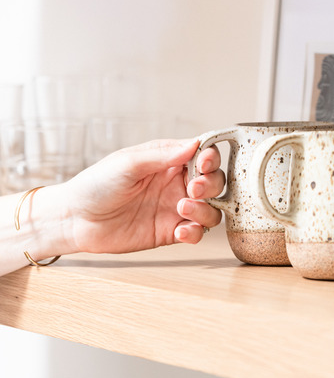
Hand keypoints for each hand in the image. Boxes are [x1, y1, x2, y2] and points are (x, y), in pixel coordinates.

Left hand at [56, 139, 224, 253]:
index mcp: (167, 161)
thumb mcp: (127, 163)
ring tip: (182, 209)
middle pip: (214, 181)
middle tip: (193, 189)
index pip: (203, 154)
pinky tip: (180, 231)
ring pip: (211, 209)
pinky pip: (196, 233)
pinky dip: (194, 232)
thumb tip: (194, 144)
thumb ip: (162, 155)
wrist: (75, 220)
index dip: (210, 157)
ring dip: (204, 210)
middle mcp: (175, 183)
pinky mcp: (171, 231)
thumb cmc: (94, 185)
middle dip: (210, 185)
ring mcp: (175, 208)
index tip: (204, 163)